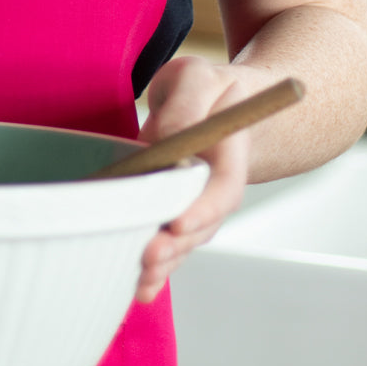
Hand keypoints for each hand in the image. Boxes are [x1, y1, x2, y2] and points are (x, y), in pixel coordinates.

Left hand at [134, 56, 251, 303]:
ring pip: (183, 240)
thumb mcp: (197, 77)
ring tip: (140, 278)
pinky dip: (155, 265)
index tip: (178, 223)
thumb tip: (169, 136)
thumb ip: (186, 103)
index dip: (202, 209)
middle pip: (201, 224)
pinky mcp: (175, 208)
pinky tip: (138, 288)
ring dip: (164, 262)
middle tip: (147, 256)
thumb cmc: (208, 88)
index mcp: (227, 152)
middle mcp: (213, 186)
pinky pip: (168, 239)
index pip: (223, 188)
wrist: (217, 102)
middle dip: (175, 245)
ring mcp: (196, 201)